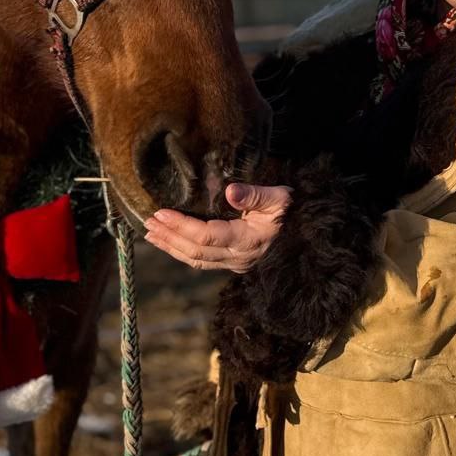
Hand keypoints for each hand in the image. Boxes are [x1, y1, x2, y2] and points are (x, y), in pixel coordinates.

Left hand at [143, 182, 292, 273]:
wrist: (307, 232)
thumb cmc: (291, 211)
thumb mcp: (280, 198)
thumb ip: (256, 195)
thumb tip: (231, 191)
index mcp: (248, 240)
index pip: (207, 236)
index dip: (181, 226)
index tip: (160, 213)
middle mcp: (238, 258)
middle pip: (196, 252)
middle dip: (169, 237)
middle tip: (148, 222)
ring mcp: (235, 264)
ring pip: (195, 260)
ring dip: (170, 247)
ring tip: (150, 234)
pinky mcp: (232, 264)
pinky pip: (202, 261)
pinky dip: (181, 252)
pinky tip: (168, 242)